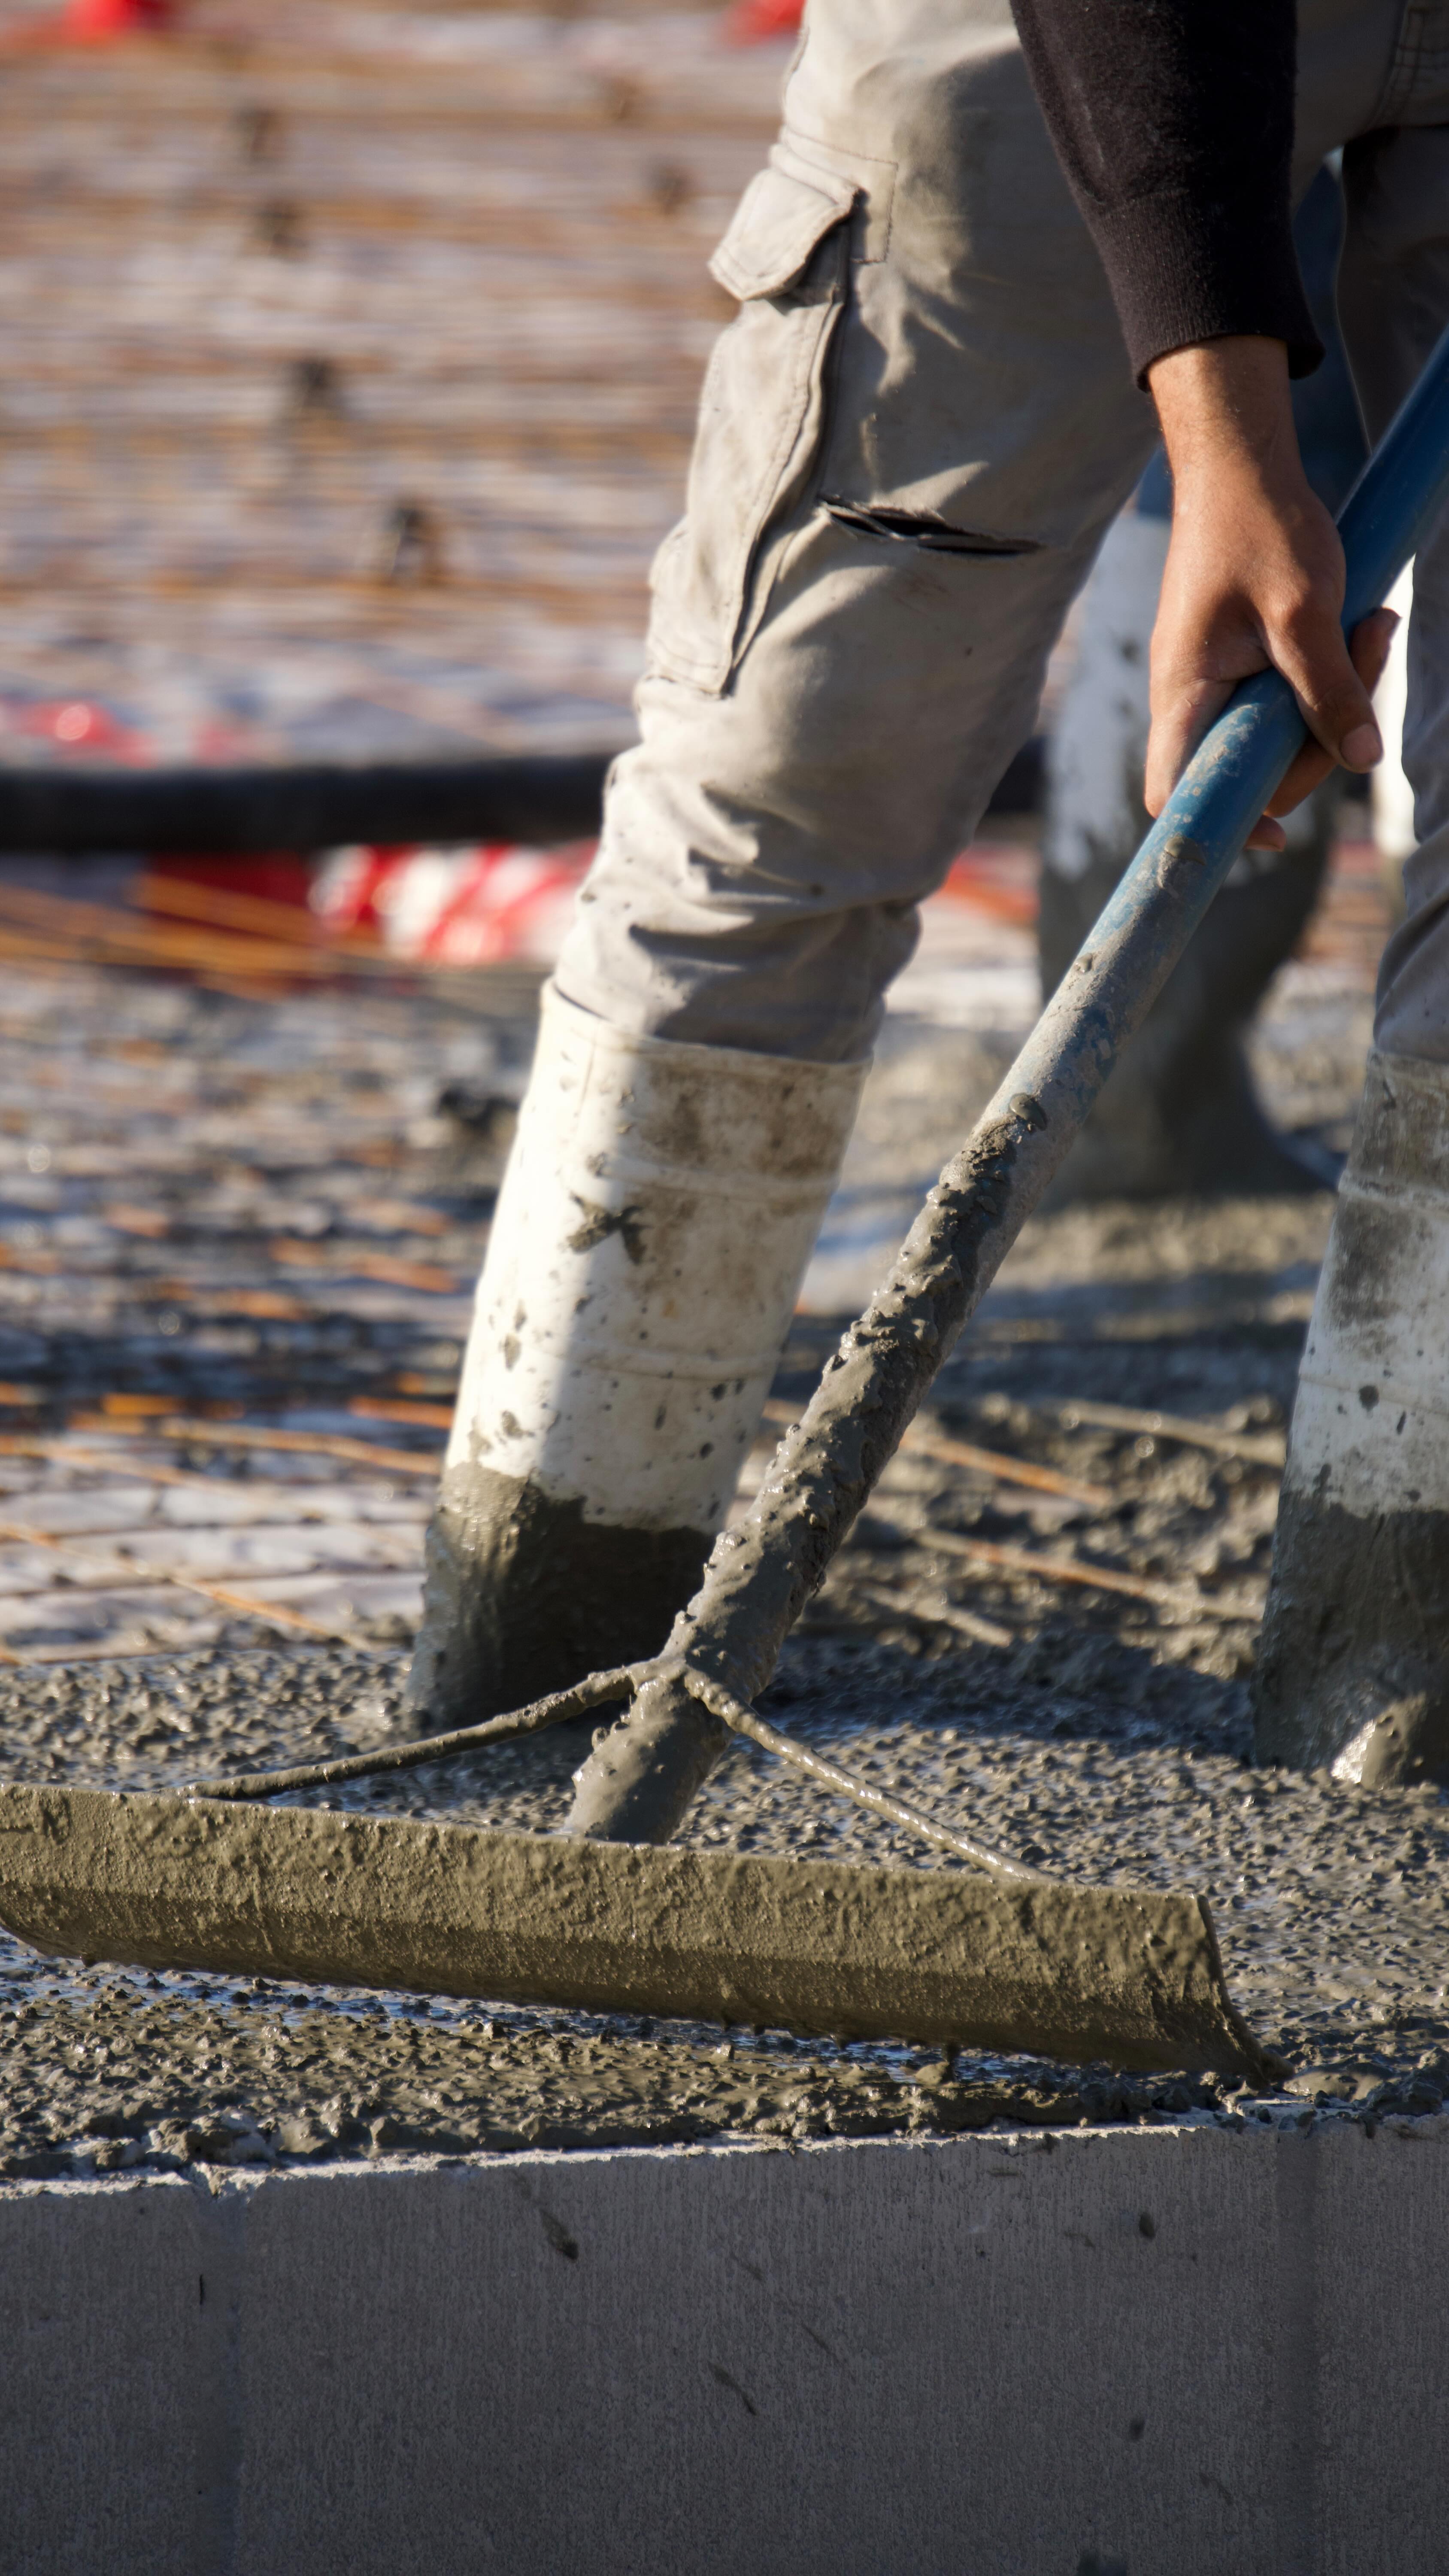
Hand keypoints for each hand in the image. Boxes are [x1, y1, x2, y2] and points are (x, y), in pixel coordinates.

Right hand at [1145, 337, 1397, 850]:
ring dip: (1339, 694)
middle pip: (1249, 767)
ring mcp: (1217, 678)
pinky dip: (1330, 672)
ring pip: (1280, 729)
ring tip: (1374, 626)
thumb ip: (1330, 689)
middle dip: (1322, 737)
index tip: (1280, 835)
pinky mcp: (1243, 660)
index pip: (1175, 790)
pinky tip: (1361, 625)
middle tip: (1369, 653)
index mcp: (1183, 690)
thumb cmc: (1260, 527)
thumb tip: (1363, 760)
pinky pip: (1288, 694)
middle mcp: (1191, 694)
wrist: (1241, 463)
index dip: (1219, 824)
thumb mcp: (1305, 611)